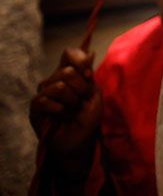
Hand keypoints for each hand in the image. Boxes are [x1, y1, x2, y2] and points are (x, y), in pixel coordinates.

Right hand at [29, 48, 101, 169]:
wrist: (79, 141)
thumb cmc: (88, 118)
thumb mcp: (95, 95)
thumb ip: (90, 76)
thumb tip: (90, 55)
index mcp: (70, 74)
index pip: (69, 54)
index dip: (79, 59)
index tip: (88, 75)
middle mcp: (54, 80)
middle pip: (67, 71)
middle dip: (81, 89)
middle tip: (81, 102)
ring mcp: (44, 93)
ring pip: (59, 86)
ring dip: (71, 101)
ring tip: (72, 111)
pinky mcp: (35, 107)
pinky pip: (45, 100)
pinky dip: (59, 109)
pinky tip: (61, 115)